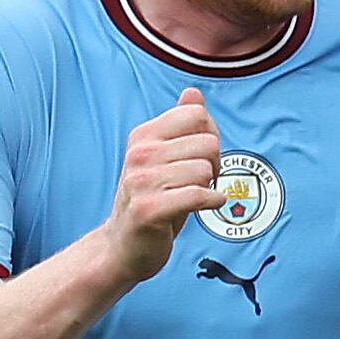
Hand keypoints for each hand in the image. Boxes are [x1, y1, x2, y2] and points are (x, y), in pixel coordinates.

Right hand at [105, 87, 218, 288]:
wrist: (124, 245)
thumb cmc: (153, 199)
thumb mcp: (165, 158)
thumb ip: (180, 125)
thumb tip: (193, 93)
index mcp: (144, 135)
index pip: (198, 115)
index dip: (211, 137)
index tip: (200, 158)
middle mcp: (139, 153)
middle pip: (209, 143)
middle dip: (215, 165)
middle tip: (198, 182)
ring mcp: (141, 181)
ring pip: (205, 170)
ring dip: (210, 187)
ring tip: (192, 197)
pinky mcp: (149, 209)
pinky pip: (198, 195)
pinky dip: (212, 201)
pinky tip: (204, 206)